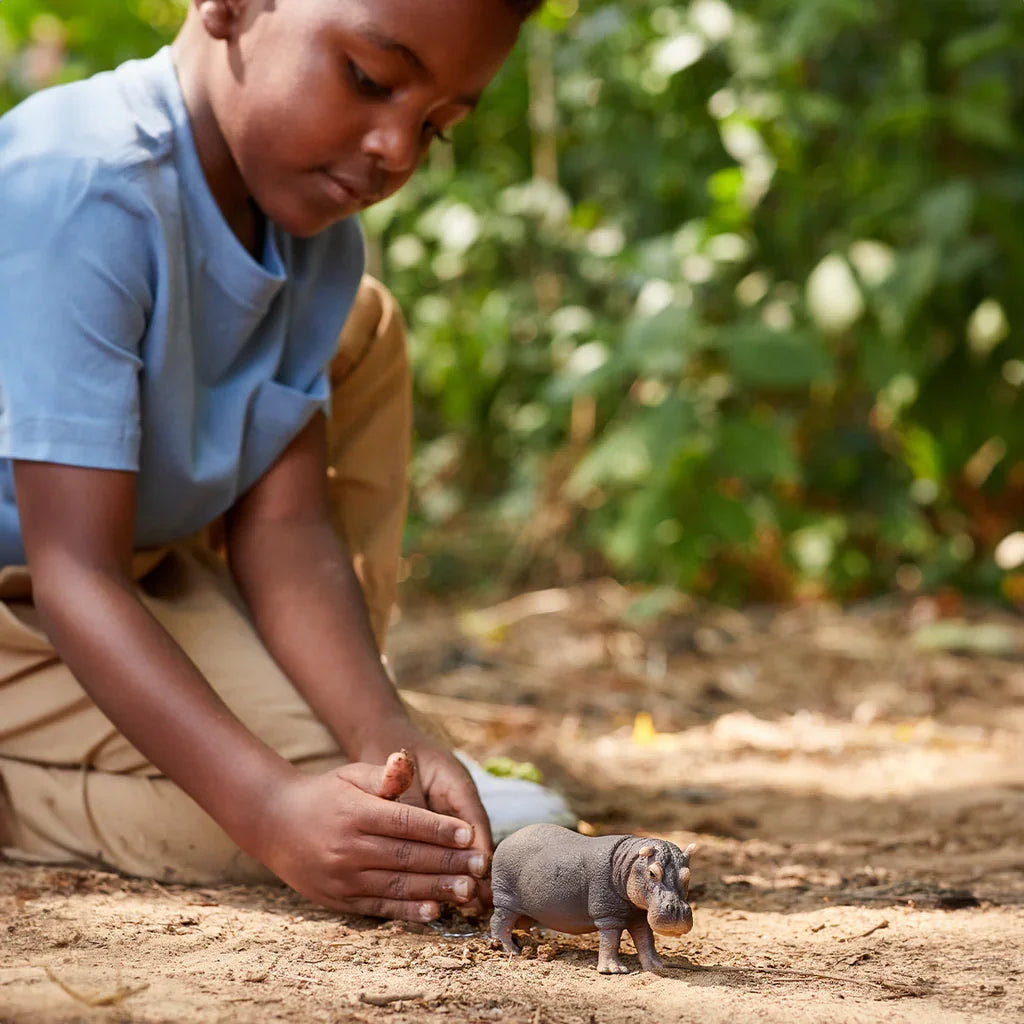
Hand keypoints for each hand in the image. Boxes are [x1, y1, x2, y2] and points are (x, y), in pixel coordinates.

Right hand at [252, 754, 489, 921]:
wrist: (274, 823)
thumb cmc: (323, 794)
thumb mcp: (351, 775)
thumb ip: (384, 775)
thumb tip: (405, 761)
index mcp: (356, 814)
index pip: (406, 823)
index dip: (440, 830)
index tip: (469, 834)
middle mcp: (349, 848)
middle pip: (407, 857)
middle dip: (447, 862)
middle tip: (479, 866)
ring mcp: (342, 878)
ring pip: (397, 886)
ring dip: (435, 890)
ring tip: (467, 890)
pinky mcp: (338, 899)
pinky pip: (379, 907)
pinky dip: (407, 911)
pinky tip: (433, 910)